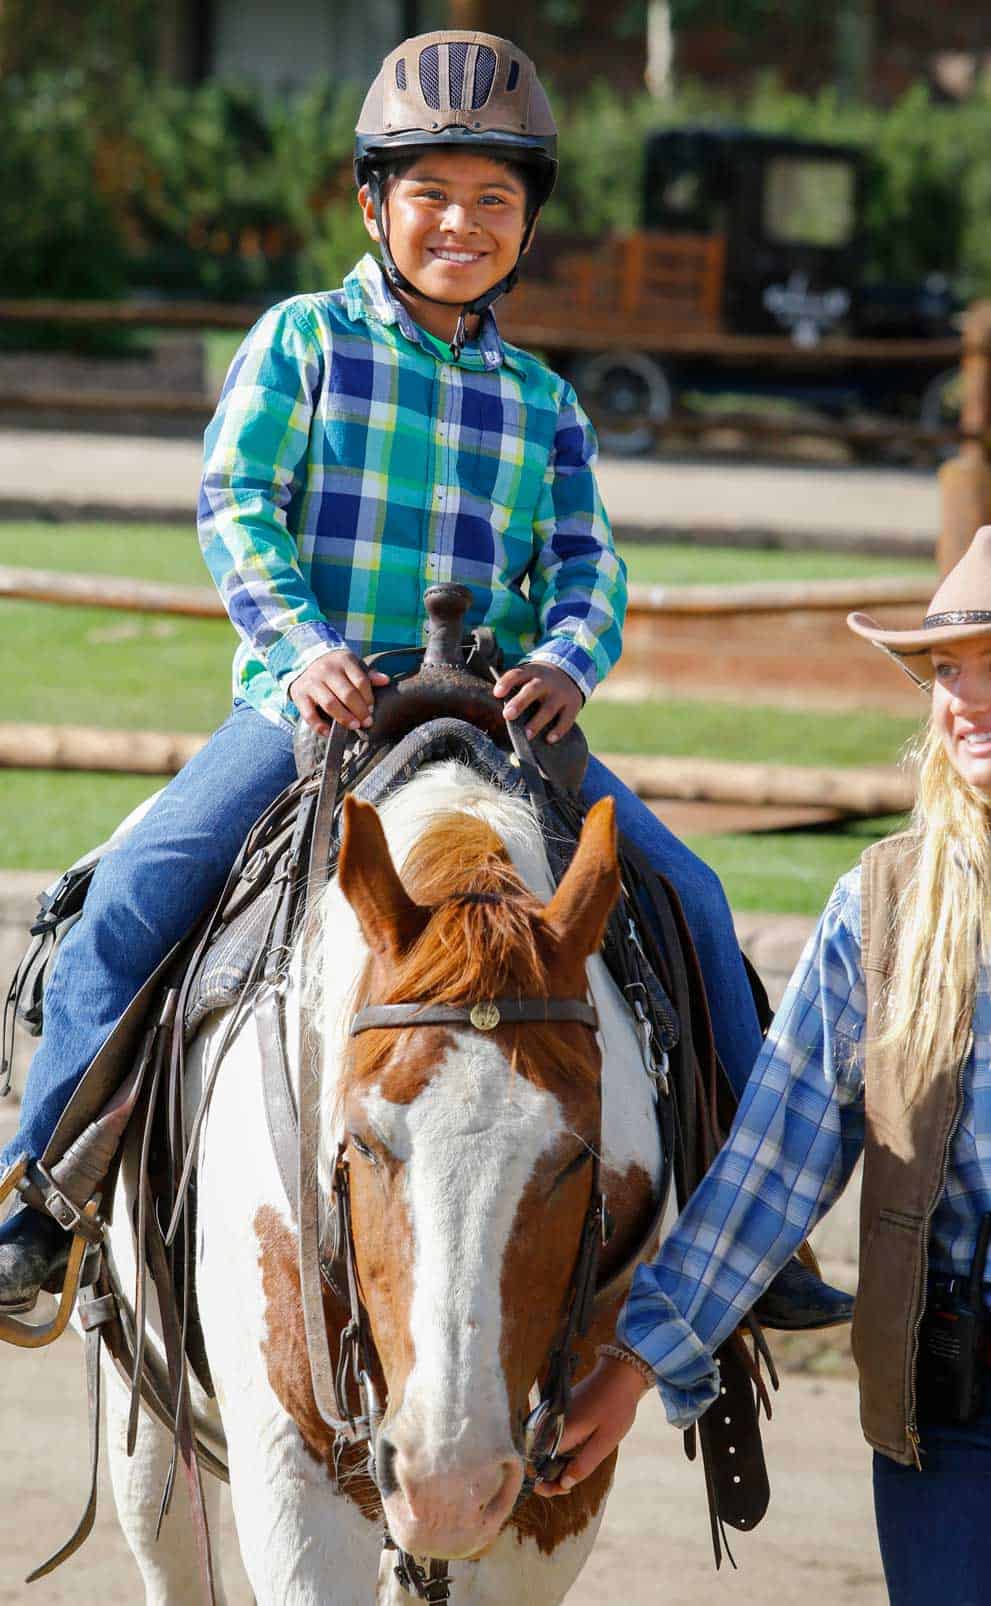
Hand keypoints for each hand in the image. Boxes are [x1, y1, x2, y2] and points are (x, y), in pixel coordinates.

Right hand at [288, 650, 389, 733]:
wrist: (304, 661)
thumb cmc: (335, 668)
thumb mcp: (351, 666)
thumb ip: (367, 675)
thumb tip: (385, 680)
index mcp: (343, 661)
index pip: (361, 681)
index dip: (368, 698)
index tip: (371, 709)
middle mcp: (326, 670)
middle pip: (347, 694)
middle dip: (359, 711)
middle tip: (367, 722)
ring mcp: (311, 682)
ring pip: (330, 704)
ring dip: (344, 718)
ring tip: (354, 726)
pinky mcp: (299, 694)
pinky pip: (309, 714)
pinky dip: (319, 726)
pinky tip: (329, 732)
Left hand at [492, 662, 581, 743]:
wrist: (571, 671)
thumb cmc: (539, 680)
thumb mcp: (528, 675)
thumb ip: (513, 686)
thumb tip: (490, 706)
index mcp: (531, 672)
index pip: (516, 674)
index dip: (506, 683)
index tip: (497, 693)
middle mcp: (546, 681)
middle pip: (532, 690)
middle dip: (520, 702)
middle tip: (508, 715)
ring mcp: (560, 693)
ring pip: (548, 708)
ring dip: (537, 722)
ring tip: (526, 735)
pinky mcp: (573, 705)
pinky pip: (566, 719)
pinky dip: (558, 730)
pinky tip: (549, 739)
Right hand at [534, 1355, 649, 1497]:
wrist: (620, 1372)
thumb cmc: (616, 1406)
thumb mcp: (605, 1441)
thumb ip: (584, 1464)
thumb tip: (564, 1484)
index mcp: (559, 1431)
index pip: (535, 1462)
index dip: (542, 1481)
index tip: (561, 1489)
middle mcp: (550, 1423)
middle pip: (535, 1455)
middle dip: (547, 1475)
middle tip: (568, 1486)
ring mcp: (553, 1416)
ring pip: (542, 1446)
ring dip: (551, 1464)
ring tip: (570, 1475)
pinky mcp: (559, 1412)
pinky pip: (550, 1436)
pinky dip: (556, 1450)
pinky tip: (570, 1458)